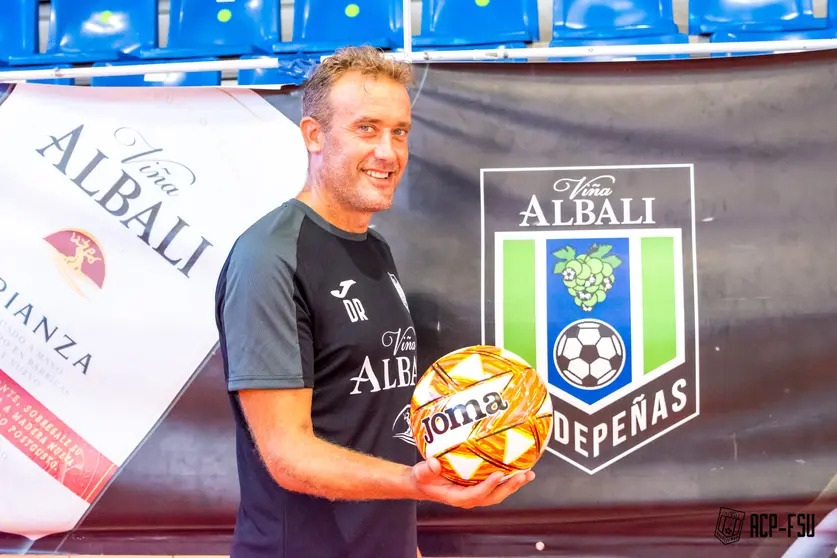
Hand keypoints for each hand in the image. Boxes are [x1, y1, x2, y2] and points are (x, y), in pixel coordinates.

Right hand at [411, 457, 534, 508]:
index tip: (499, 474)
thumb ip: (427, 469)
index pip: (476, 494)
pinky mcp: (481, 486)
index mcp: (458, 497)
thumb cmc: (424, 478)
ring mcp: (477, 493)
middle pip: (494, 496)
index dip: (488, 486)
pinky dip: (510, 478)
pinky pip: (498, 484)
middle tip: (523, 475)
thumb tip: (434, 463)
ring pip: (499, 491)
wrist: (425, 483)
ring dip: (514, 484)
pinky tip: (520, 468)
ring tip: (529, 474)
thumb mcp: (422, 472)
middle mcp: (471, 497)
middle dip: (509, 487)